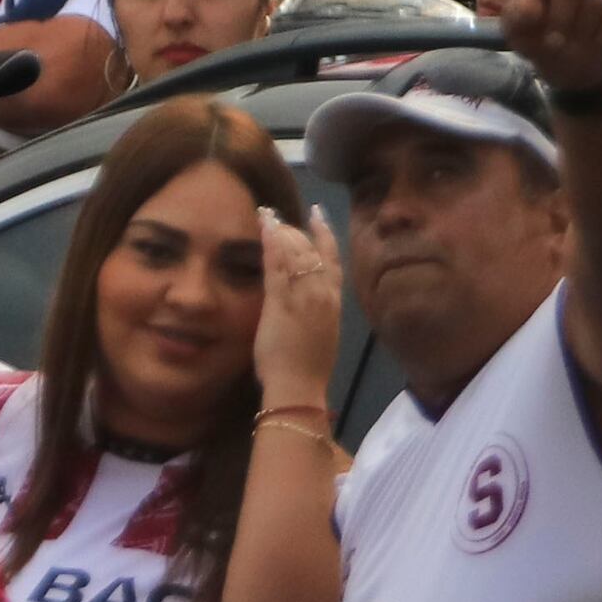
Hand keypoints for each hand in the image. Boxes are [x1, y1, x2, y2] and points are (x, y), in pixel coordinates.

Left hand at [253, 207, 344, 400]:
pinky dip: (272, 243)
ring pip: (295, 253)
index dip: (325, 233)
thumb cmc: (308, 370)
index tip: (317, 214)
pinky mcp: (282, 302)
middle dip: (296, 231)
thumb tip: (305, 299)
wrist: (299, 388)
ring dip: (282, 232)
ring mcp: (303, 296)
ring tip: (268, 217)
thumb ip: (317, 311)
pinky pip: (277, 265)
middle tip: (280, 220)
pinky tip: (265, 227)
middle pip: (312, 251)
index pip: (333, 259)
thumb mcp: (322, 333)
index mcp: (335, 302)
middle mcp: (323, 293)